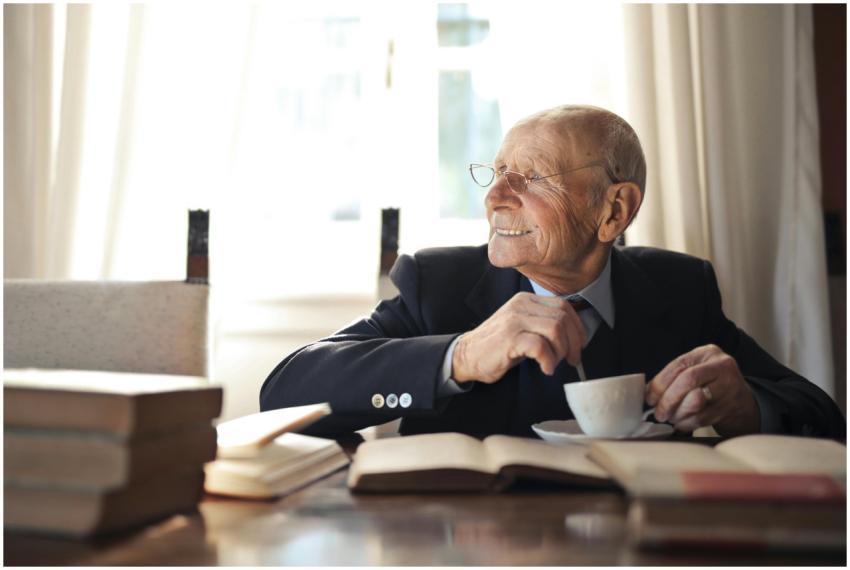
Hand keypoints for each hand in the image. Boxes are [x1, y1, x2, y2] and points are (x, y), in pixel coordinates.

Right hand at [452, 292, 586, 383]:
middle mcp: (521, 306)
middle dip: (573, 342)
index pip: (564, 306)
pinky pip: (541, 346)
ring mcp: (515, 320)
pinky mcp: (510, 338)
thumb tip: (574, 336)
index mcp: (527, 300)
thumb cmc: (497, 346)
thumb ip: (543, 324)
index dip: (578, 327)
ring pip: (556, 330)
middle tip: (571, 359)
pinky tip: (544, 368)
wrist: (467, 355)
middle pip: (563, 318)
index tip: (578, 345)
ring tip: (553, 363)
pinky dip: (548, 360)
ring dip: (561, 351)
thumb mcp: (522, 327)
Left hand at [645, 344, 759, 435]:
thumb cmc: (712, 387)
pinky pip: (702, 417)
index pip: (678, 365)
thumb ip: (675, 378)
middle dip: (668, 399)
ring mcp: (729, 386)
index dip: (659, 383)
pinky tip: (682, 424)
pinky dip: (687, 423)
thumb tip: (647, 393)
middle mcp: (721, 366)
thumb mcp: (697, 372)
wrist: (744, 404)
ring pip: (695, 400)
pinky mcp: (732, 407)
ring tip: (671, 418)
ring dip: (677, 413)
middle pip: (687, 380)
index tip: (649, 398)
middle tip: (659, 413)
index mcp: (708, 353)